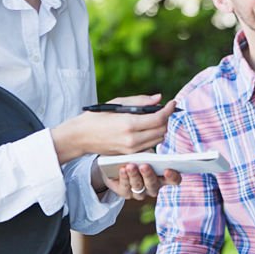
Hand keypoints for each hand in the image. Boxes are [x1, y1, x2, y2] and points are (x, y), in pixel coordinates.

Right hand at [52, 96, 175, 163]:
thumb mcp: (117, 103)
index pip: (159, 119)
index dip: (169, 110)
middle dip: (166, 119)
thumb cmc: (97, 117)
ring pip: (158, 139)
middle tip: (164, 110)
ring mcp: (131, 149)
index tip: (173, 103)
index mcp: (129, 124)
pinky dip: (152, 136)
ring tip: (155, 118)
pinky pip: (149, 145)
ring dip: (161, 128)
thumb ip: (140, 101)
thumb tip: (159, 99)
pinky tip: (147, 128)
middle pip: (162, 130)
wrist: (81, 136)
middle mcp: (132, 139)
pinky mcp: (130, 154)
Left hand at [99, 161, 180, 200]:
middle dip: (148, 175)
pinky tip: (123, 170)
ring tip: (130, 166)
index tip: (167, 170)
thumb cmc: (137, 155)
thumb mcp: (146, 153)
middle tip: (144, 166)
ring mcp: (139, 192)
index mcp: (163, 178)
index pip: (174, 180)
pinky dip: (124, 178)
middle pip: (154, 185)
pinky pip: (125, 188)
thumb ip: (152, 154)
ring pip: (139, 187)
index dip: (173, 177)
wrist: (117, 162)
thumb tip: (155, 146)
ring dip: (135, 176)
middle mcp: (153, 187)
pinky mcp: (125, 192)